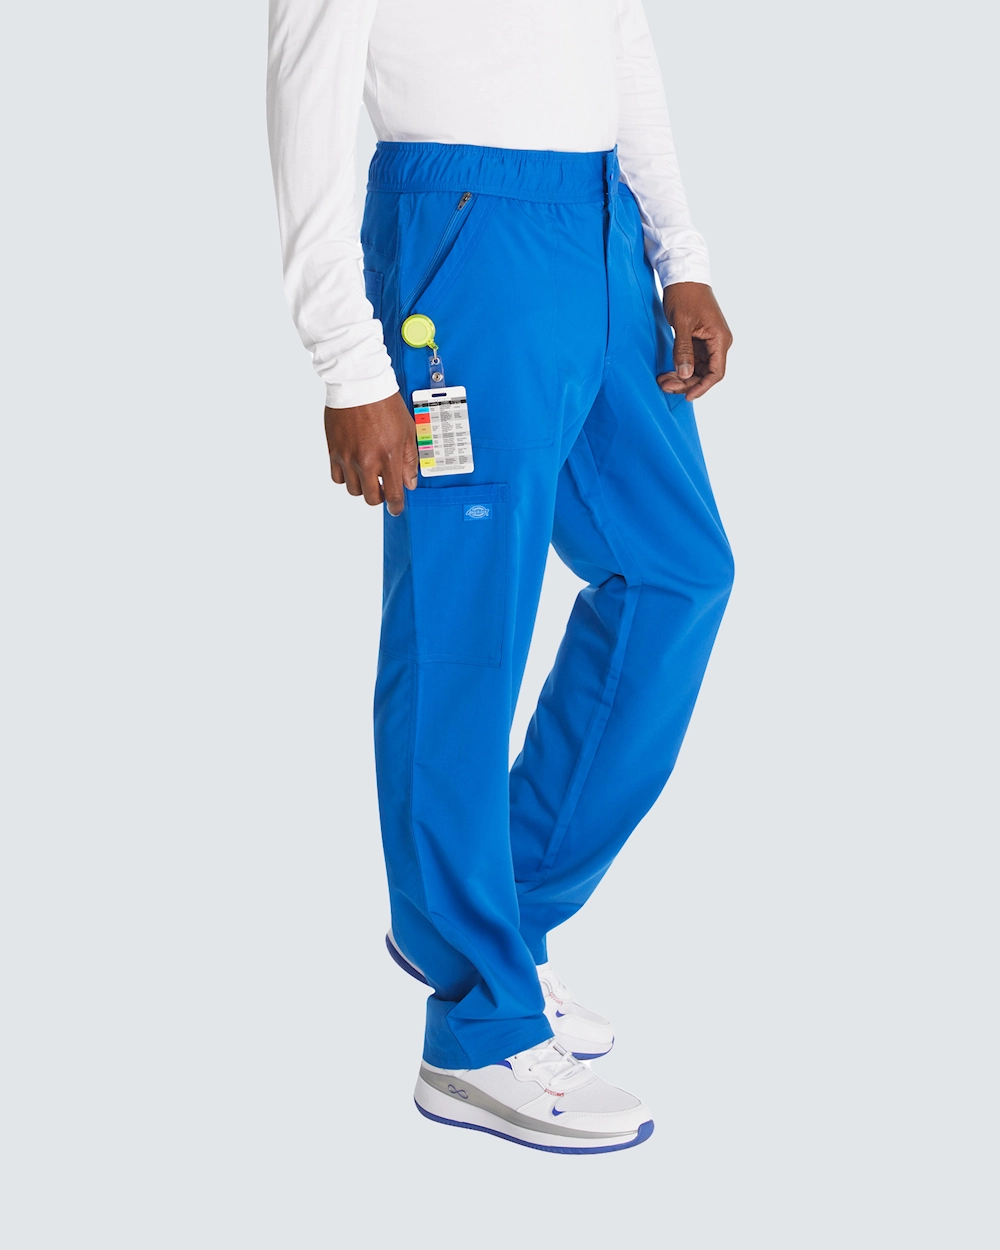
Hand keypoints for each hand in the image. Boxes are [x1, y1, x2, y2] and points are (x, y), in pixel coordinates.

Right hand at [324, 392, 417, 516]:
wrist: (359, 384)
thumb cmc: (385, 403)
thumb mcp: (407, 431)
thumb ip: (409, 460)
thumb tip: (409, 483)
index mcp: (388, 457)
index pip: (392, 494)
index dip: (396, 506)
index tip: (396, 508)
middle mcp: (366, 461)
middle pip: (371, 498)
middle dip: (380, 497)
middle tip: (383, 488)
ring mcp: (347, 457)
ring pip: (353, 490)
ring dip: (363, 486)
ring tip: (368, 473)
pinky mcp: (333, 451)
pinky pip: (337, 477)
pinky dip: (346, 477)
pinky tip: (353, 467)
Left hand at [657, 282, 732, 400]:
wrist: (683, 275)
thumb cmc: (685, 295)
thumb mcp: (682, 323)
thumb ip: (684, 350)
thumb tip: (686, 374)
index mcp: (719, 339)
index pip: (716, 372)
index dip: (702, 387)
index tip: (687, 396)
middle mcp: (717, 342)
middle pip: (705, 373)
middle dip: (686, 383)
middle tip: (665, 386)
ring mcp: (708, 342)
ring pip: (697, 369)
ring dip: (681, 377)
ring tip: (663, 381)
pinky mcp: (698, 339)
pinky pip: (691, 360)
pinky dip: (680, 367)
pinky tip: (667, 372)